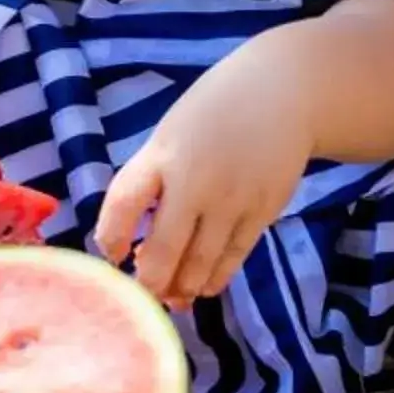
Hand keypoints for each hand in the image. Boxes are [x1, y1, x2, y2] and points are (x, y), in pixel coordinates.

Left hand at [93, 52, 313, 307]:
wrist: (282, 93)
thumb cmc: (212, 114)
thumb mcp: (169, 135)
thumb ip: (151, 179)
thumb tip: (136, 236)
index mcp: (162, 154)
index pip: (124, 203)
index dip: (110, 237)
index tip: (111, 256)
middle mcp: (195, 181)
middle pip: (164, 248)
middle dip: (149, 281)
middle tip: (142, 296)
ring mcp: (233, 200)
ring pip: (201, 263)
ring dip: (182, 288)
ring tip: (171, 299)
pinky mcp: (263, 212)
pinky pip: (234, 257)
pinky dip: (215, 279)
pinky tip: (202, 288)